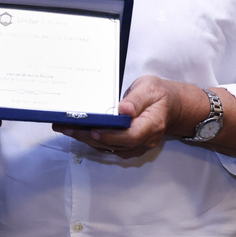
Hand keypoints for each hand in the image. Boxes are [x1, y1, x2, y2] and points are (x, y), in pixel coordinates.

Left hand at [53, 75, 181, 158]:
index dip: (111, 136)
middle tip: (66, 127)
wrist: (170, 106)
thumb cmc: (159, 95)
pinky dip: (92, 140)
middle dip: (88, 137)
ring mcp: (136, 145)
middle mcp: (144, 140)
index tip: (94, 130)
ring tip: (65, 127)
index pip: (131, 135)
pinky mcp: (128, 145)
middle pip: (115, 144)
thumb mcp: (150, 88)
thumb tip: (124, 110)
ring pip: (109, 147)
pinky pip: (109, 146)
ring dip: (86, 139)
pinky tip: (78, 131)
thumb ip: (137, 99)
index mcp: (152, 124)